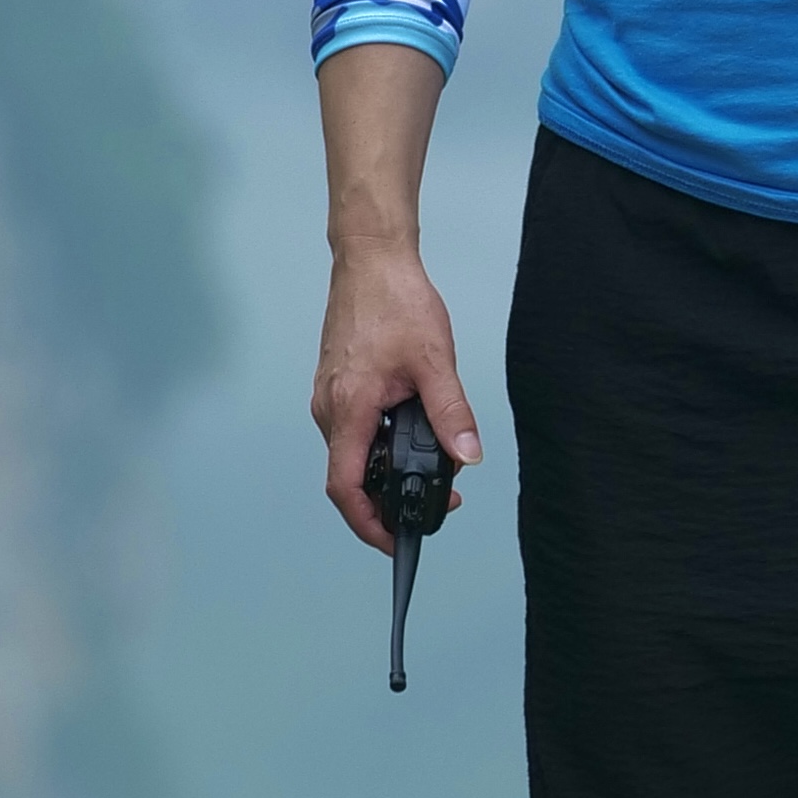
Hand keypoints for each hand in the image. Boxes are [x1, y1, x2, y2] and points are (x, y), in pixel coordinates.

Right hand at [311, 238, 481, 551]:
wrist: (371, 258)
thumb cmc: (394, 300)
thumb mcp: (435, 360)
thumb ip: (451, 413)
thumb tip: (467, 456)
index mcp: (349, 407)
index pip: (346, 487)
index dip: (368, 523)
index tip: (395, 539)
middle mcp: (329, 408)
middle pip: (349, 476)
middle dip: (388, 500)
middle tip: (435, 501)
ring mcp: (329, 397)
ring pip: (351, 453)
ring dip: (386, 470)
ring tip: (430, 467)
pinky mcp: (336, 386)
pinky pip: (352, 431)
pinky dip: (379, 445)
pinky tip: (410, 432)